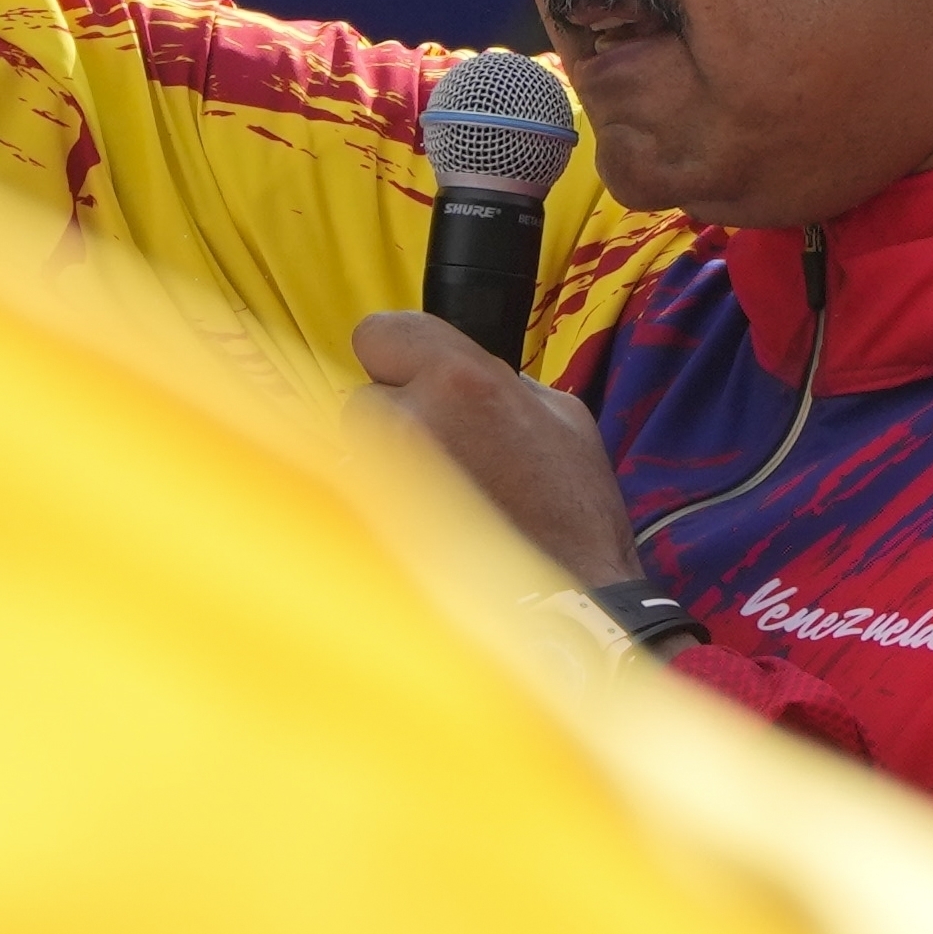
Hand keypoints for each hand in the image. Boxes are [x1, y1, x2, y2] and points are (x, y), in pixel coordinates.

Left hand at [351, 313, 643, 589]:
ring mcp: (383, 473)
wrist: (566, 601)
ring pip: (359, 446)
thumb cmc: (573, 514)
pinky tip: (432, 520)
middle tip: (446, 444)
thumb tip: (461, 369)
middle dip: (397, 414)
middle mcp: (412, 418)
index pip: (379, 332)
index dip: (396, 352)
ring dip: (388, 458)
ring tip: (446, 488)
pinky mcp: (369, 521)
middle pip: (365, 394)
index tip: (411, 371)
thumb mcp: (562, 415)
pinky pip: (361, 492)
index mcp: (462, 381)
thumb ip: (501, 378)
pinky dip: (386, 499)